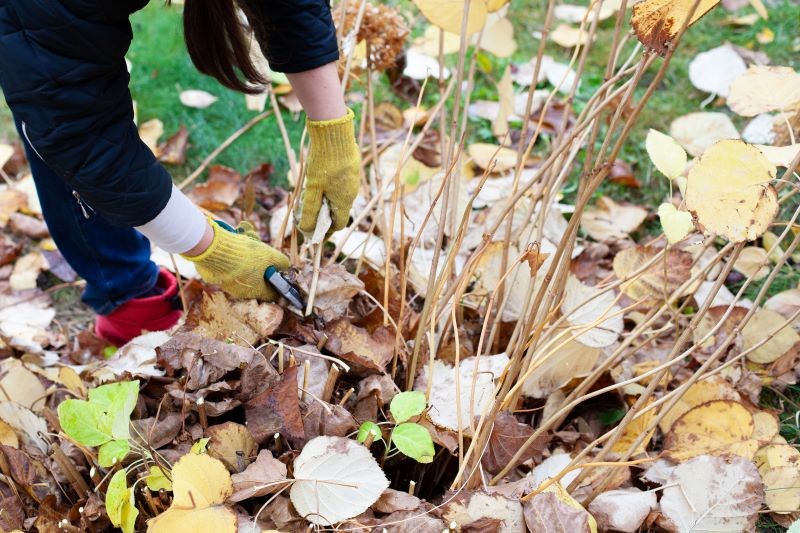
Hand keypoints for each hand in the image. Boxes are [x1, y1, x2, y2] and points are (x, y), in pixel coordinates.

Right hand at [183, 219, 289, 300]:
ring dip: (248, 259)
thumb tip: (286, 265)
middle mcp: (241, 292)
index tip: (279, 274)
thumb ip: (281, 262)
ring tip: (247, 242)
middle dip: (261, 266)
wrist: (213, 249)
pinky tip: (234, 246)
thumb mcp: (269, 255)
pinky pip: (230, 268)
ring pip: (244, 273)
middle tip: (261, 251)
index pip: (272, 294)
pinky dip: (234, 258)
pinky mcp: (217, 276)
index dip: (277, 285)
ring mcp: (228, 285)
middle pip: (257, 281)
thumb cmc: (245, 255)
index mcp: (256, 291)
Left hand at [298, 108, 360, 233]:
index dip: (326, 231)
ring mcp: (352, 179)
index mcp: (345, 201)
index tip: (313, 231)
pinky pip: (340, 183)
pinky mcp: (350, 167)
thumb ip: (310, 210)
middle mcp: (352, 192)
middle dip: (323, 214)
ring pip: (338, 196)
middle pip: (338, 210)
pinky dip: (329, 187)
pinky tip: (318, 178)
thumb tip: (306, 230)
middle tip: (307, 211)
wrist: (335, 133)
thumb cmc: (324, 162)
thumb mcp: (312, 189)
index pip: (339, 224)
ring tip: (310, 193)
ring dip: (325, 199)